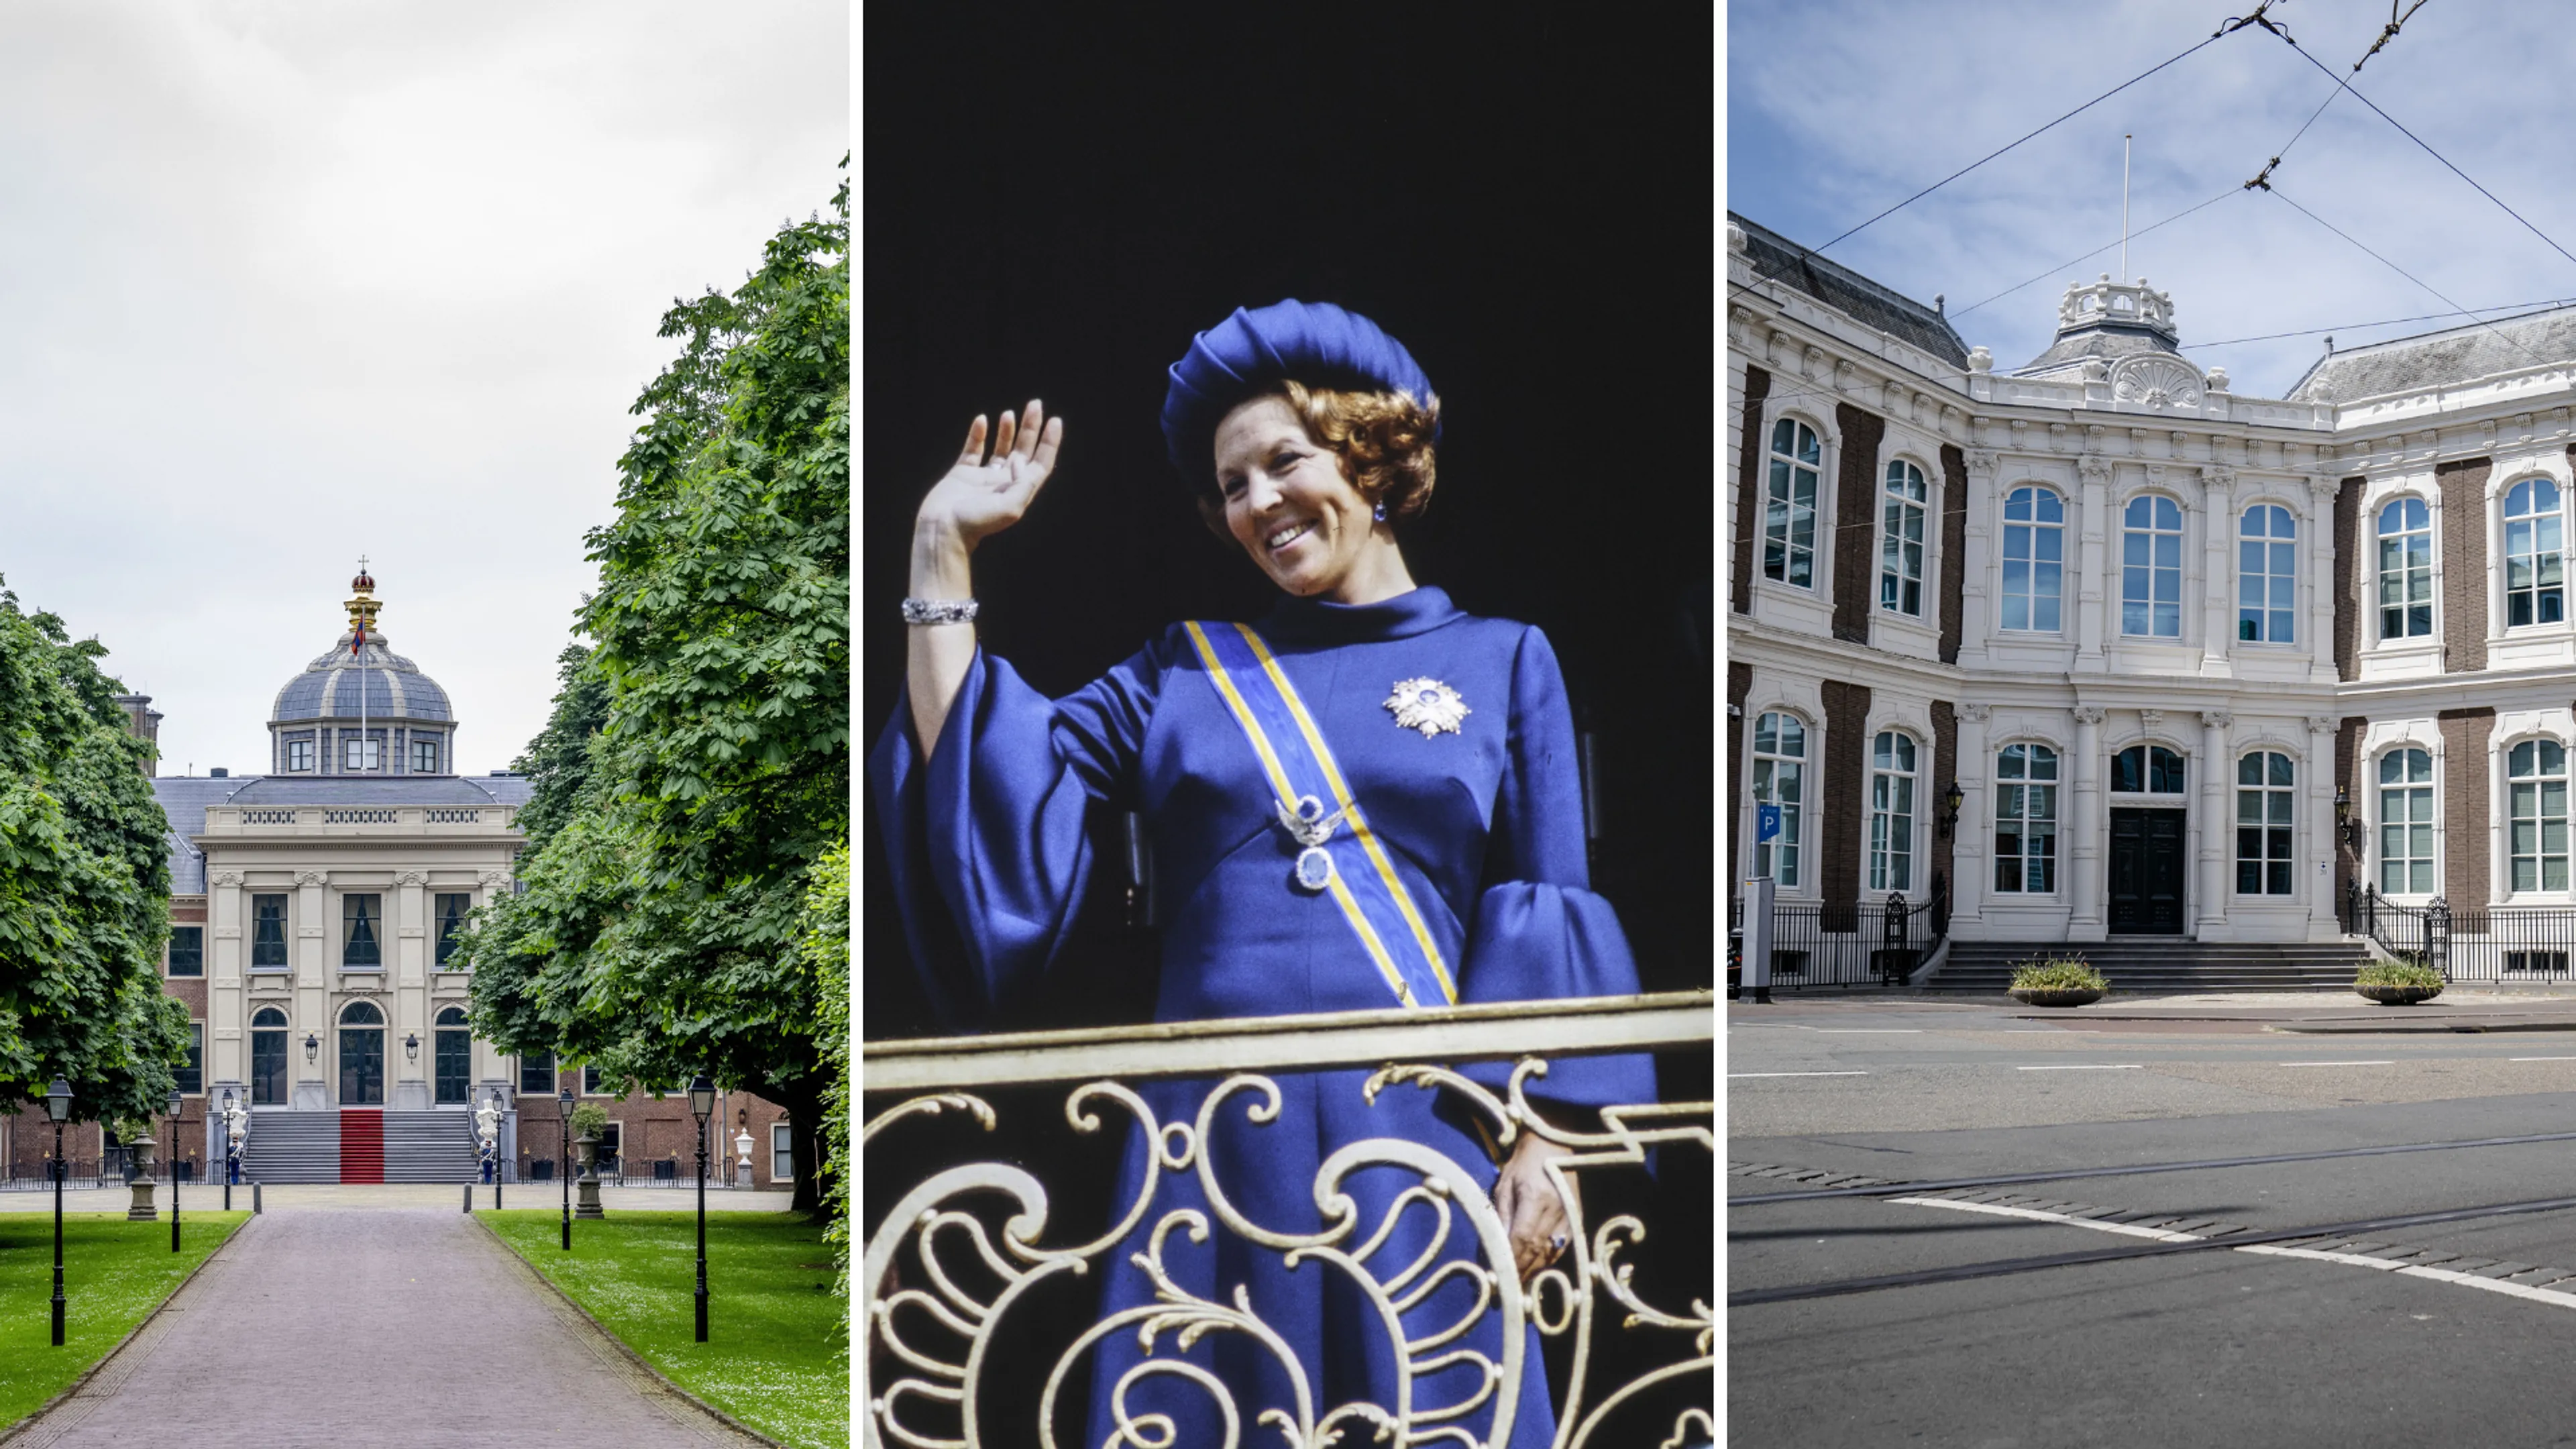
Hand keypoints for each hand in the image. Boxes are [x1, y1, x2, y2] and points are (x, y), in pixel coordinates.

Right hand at [915, 399, 1064, 551]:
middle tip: (1035, 404)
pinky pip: (973, 450)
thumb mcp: (1011, 508)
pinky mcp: (962, 473)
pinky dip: (978, 434)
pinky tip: (982, 420)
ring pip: (1000, 448)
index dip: (1049, 442)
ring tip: (1010, 413)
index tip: (1054, 420)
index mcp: (1018, 491)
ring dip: (1007, 430)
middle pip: (1023, 450)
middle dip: (1030, 428)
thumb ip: (1023, 484)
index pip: (1040, 463)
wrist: (942, 529)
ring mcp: (983, 478)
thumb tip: (1021, 460)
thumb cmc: (976, 523)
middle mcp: (1003, 483)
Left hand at [1492, 1133, 1574, 1283]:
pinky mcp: (1575, 1218)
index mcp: (1535, 1198)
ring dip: (1534, 1272)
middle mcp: (1555, 1210)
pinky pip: (1561, 1247)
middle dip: (1520, 1274)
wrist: (1554, 1146)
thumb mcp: (1504, 1186)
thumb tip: (1493, 1249)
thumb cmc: (1523, 1164)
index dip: (1510, 1262)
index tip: (1497, 1279)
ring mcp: (1569, 1216)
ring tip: (1518, 1288)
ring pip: (1550, 1253)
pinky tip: (1536, 1271)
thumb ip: (1501, 1218)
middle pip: (1536, 1251)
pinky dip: (1548, 1262)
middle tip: (1505, 1293)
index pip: (1521, 1239)